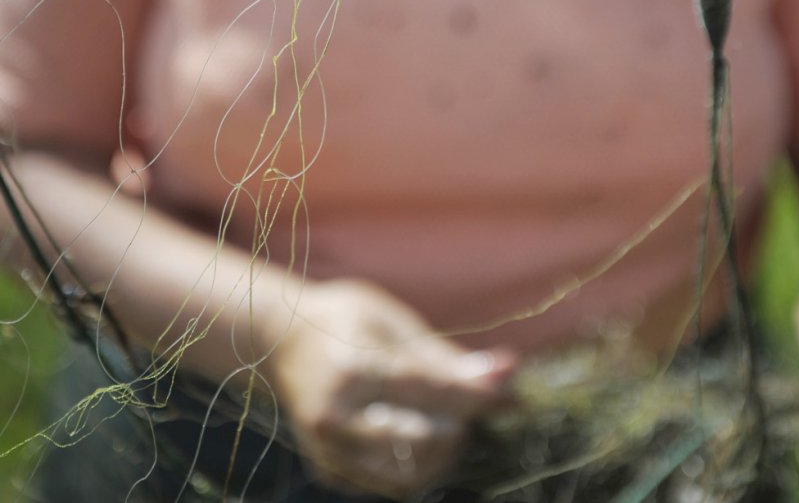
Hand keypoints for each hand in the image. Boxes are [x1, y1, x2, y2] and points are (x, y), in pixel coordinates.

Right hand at [263, 278, 516, 497]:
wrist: (282, 337)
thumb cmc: (345, 318)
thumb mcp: (394, 322)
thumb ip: (446, 356)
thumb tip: (506, 373)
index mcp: (354, 369)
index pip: (431, 393)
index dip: (479, 397)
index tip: (516, 397)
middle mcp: (336, 417)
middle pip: (422, 443)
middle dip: (460, 426)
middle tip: (474, 403)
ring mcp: (328, 449)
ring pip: (407, 475)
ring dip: (443, 453)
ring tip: (449, 421)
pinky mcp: (328, 469)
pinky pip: (387, 482)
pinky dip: (415, 464)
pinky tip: (421, 434)